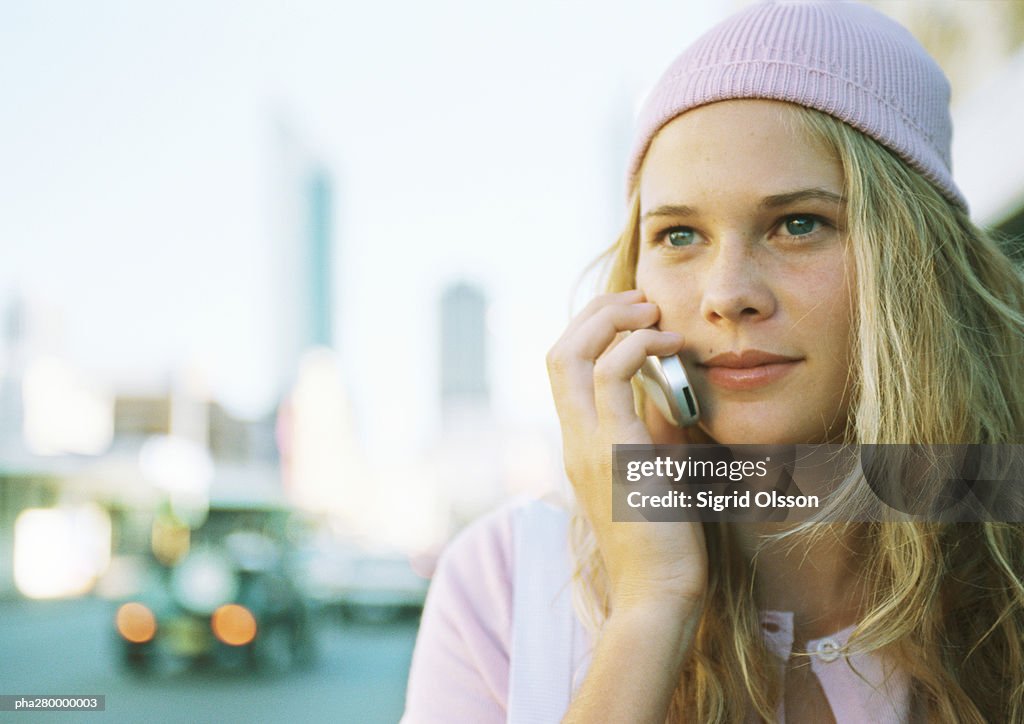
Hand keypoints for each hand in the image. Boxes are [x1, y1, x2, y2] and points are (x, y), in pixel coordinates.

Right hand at [546, 289, 708, 612]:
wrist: (658, 594)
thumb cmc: (663, 540)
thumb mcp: (652, 472)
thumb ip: (649, 431)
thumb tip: (668, 391)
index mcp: (580, 443)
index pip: (564, 369)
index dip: (591, 329)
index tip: (633, 316)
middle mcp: (574, 438)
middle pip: (558, 351)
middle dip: (596, 312)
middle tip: (639, 299)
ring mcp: (588, 444)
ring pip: (570, 353)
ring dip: (611, 318)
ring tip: (651, 311)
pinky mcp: (617, 450)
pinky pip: (610, 375)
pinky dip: (638, 346)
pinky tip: (672, 346)